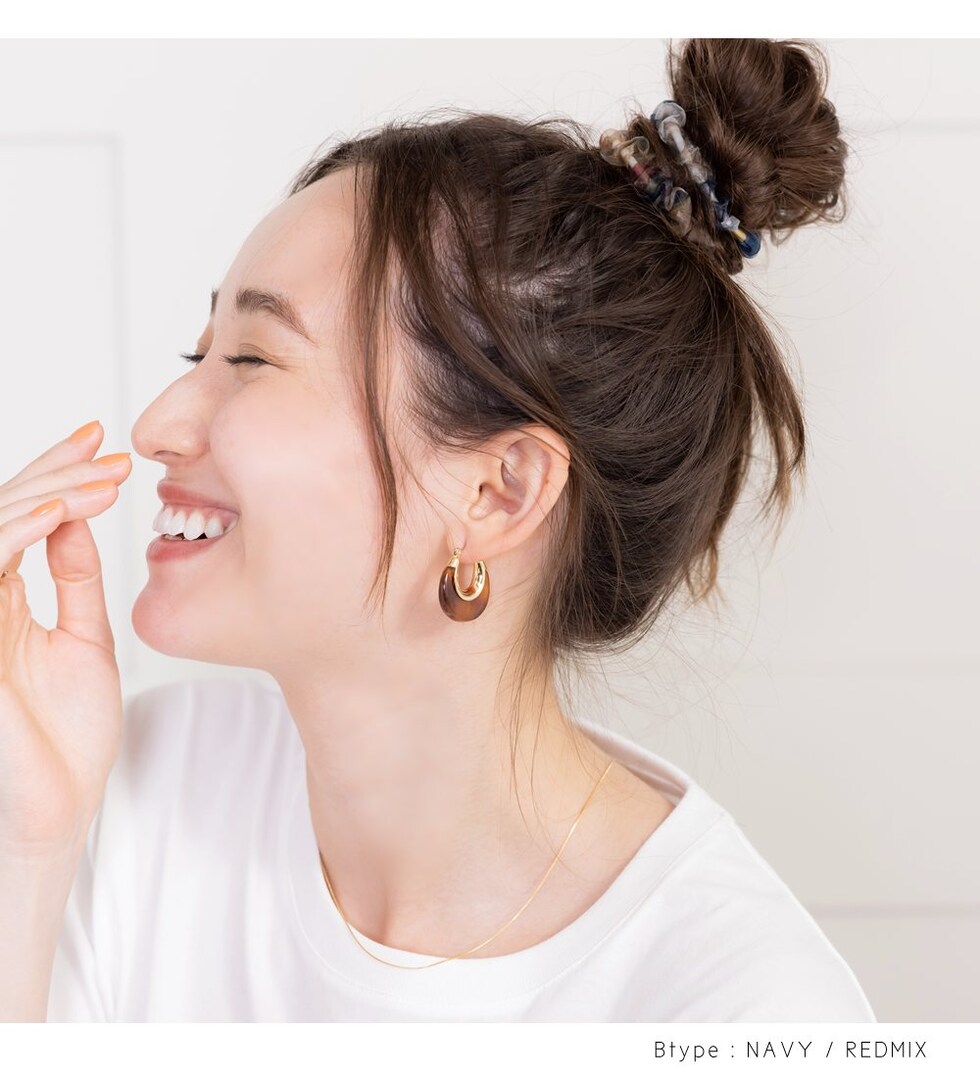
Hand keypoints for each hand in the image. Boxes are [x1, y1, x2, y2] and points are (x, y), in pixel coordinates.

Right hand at [0, 420, 131, 858]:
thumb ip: (76, 582)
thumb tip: (76, 520)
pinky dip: (15, 535)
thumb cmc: (69, 735)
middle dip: (53, 472)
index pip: (23, 521)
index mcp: (5, 601)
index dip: (57, 476)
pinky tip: (58, 513)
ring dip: (42, 494)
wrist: (59, 806)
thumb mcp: (86, 640)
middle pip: (3, 514)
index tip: (104, 446)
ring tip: (97, 477)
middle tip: (106, 447)